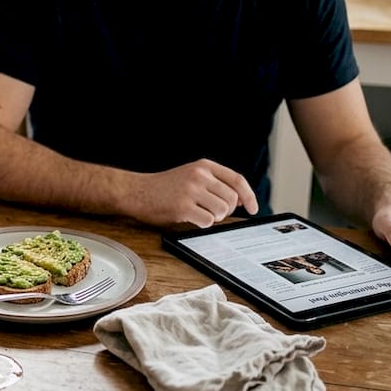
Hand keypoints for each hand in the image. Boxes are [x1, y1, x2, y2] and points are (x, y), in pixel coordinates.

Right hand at [122, 159, 258, 227]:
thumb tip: (240, 201)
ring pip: (222, 211)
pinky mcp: (183, 206)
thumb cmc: (164, 187)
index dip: (249, 196)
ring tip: (199, 213)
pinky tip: (190, 218)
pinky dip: (202, 223)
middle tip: (212, 212)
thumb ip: (213, 183)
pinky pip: (207, 221)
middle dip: (226, 211)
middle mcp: (199, 176)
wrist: (137, 191)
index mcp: (204, 166)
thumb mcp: (191, 175)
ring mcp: (191, 190)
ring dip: (214, 218)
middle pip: (232, 199)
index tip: (253, 208)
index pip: (237, 180)